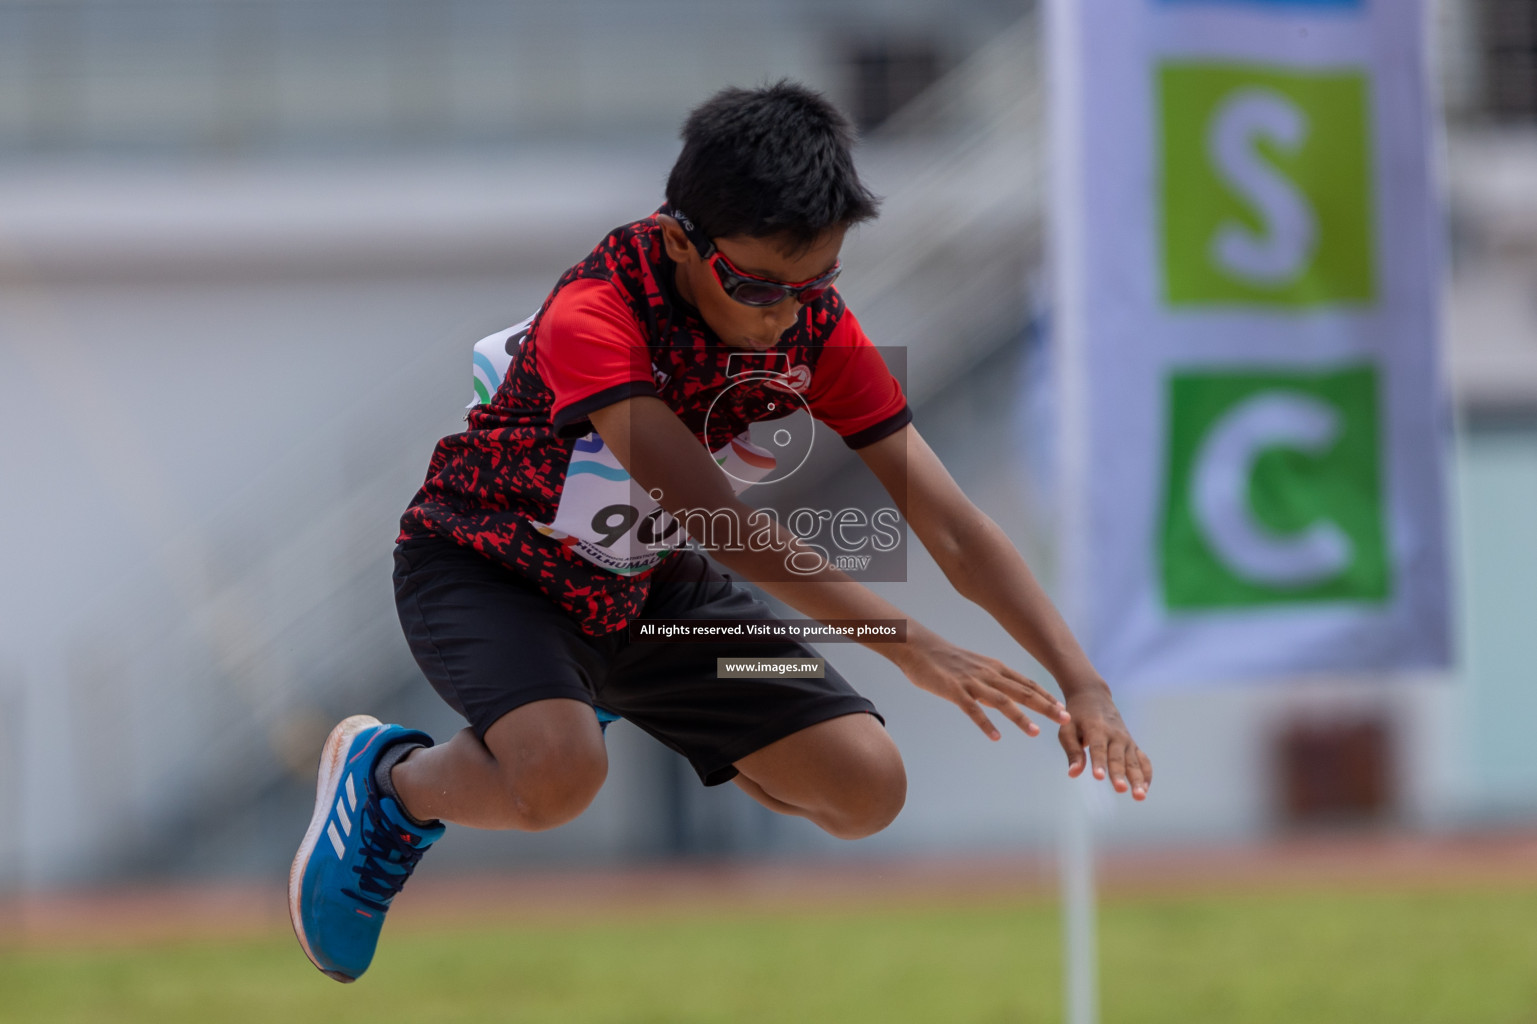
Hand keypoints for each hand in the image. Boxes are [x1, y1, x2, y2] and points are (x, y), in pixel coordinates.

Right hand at [896, 631, 1070, 741]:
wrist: (918, 647)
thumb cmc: (945, 660)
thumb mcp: (974, 669)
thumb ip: (990, 683)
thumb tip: (1003, 700)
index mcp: (995, 669)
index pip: (1027, 684)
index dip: (1046, 697)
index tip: (1063, 709)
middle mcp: (988, 674)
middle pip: (1022, 692)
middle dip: (1046, 706)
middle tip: (1065, 719)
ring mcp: (972, 682)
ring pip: (1002, 701)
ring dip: (1021, 717)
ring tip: (1036, 732)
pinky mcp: (955, 691)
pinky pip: (973, 710)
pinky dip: (986, 723)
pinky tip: (996, 737)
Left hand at [1058, 684, 1150, 799]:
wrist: (1093, 697)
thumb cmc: (1076, 717)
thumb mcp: (1067, 729)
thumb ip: (1072, 752)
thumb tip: (1073, 774)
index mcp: (1096, 728)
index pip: (1098, 748)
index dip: (1098, 763)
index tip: (1099, 777)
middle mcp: (1115, 734)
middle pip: (1118, 757)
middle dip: (1119, 774)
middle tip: (1121, 789)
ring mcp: (1126, 740)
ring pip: (1134, 761)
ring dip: (1138, 779)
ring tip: (1140, 796)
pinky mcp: (1133, 744)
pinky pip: (1143, 760)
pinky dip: (1146, 773)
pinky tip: (1145, 789)